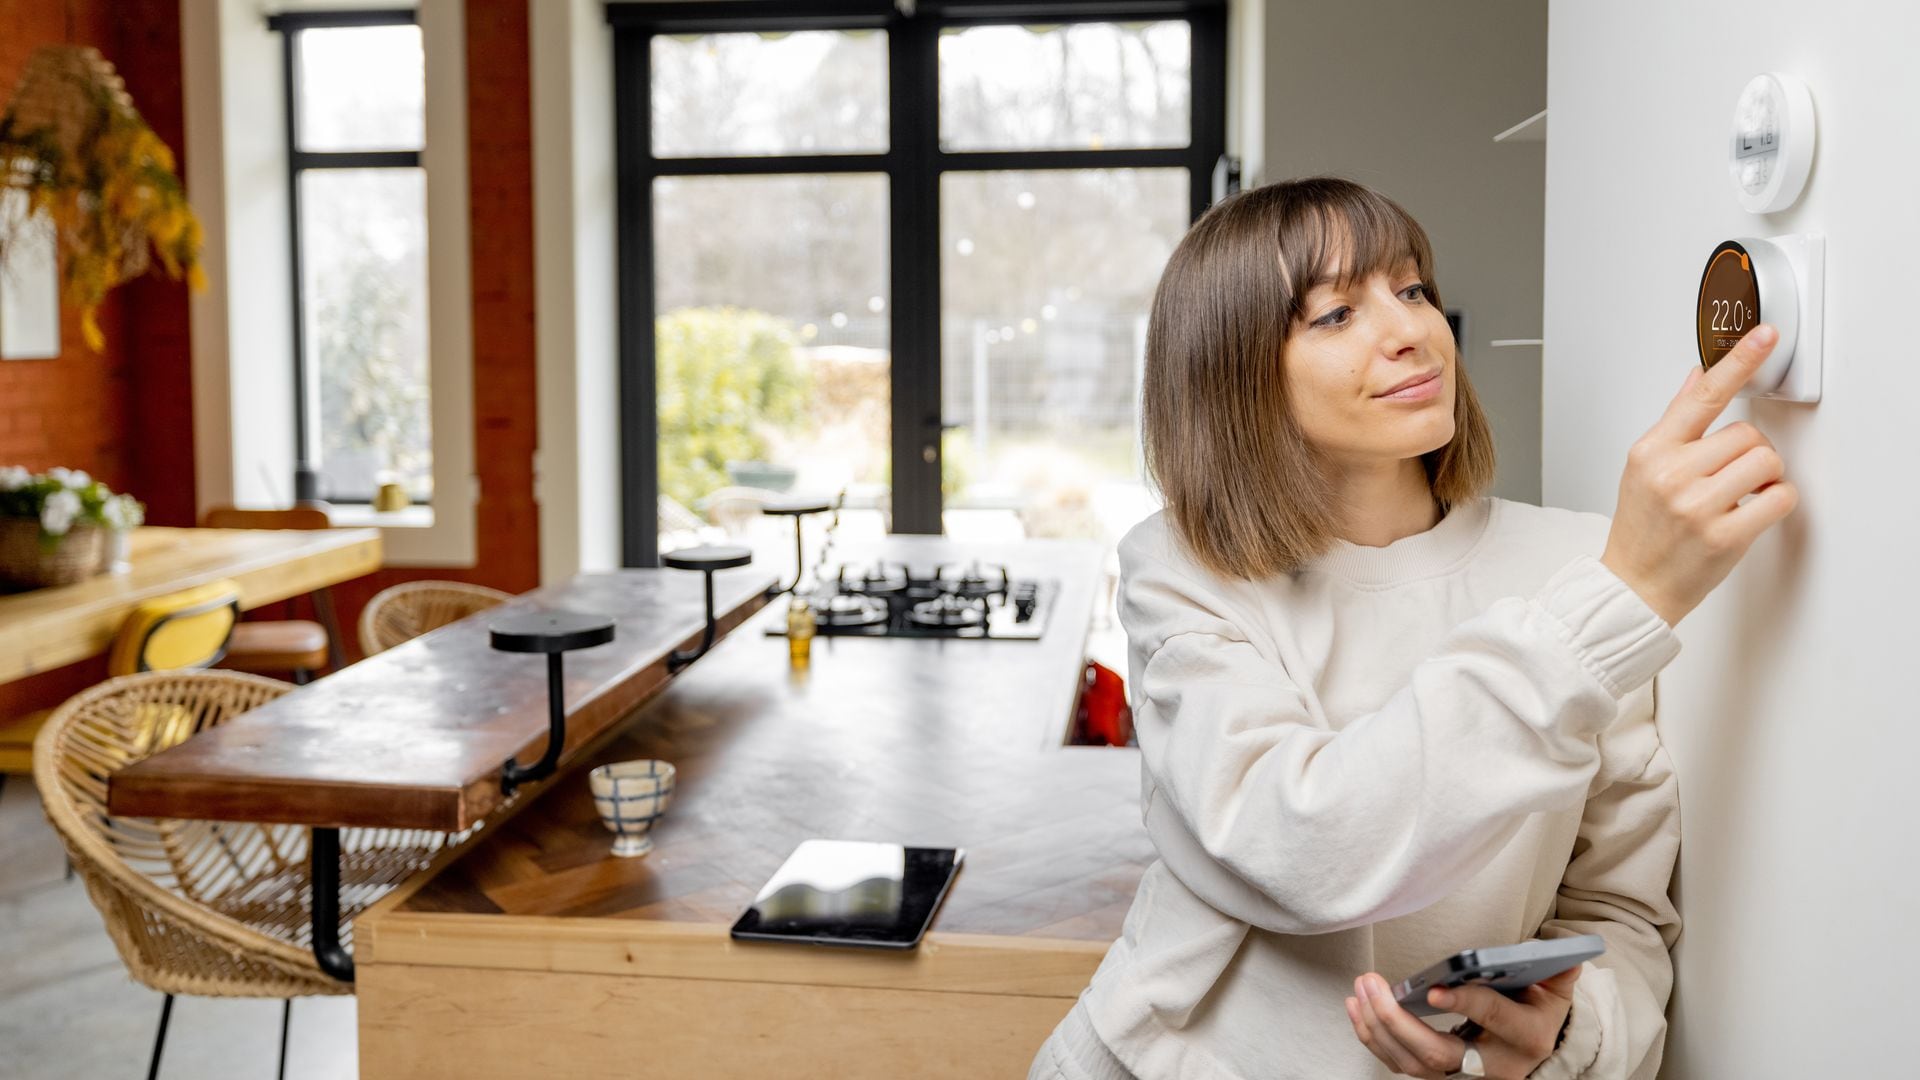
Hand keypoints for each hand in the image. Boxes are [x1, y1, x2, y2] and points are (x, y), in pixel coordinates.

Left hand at [1344, 966, 1581, 1078]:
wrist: (1537, 1054)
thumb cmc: (1540, 1014)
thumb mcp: (1555, 993)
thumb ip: (1558, 974)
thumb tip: (1564, 957)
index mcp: (1525, 1038)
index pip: (1491, 1019)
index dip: (1463, 1003)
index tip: (1433, 990)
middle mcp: (1492, 1066)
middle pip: (1437, 1054)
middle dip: (1397, 1020)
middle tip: (1372, 984)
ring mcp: (1464, 1078)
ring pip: (1412, 1064)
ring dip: (1378, 1027)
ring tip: (1360, 990)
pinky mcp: (1440, 1077)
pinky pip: (1401, 1065)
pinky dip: (1374, 1038)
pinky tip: (1359, 1009)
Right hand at [1600, 323, 1799, 627]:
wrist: (1634, 586)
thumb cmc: (1641, 529)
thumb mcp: (1643, 468)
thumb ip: (1676, 423)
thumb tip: (1698, 378)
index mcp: (1651, 451)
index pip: (1703, 395)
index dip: (1739, 361)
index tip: (1765, 336)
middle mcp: (1672, 474)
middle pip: (1747, 434)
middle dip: (1749, 454)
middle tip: (1730, 478)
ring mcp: (1697, 506)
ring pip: (1765, 462)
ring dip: (1764, 478)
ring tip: (1737, 497)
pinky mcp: (1723, 536)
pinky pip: (1779, 498)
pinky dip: (1775, 503)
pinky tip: (1751, 513)